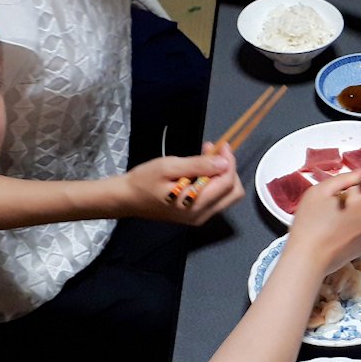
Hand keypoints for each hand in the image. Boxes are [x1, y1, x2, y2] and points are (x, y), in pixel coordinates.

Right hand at [118, 145, 243, 223]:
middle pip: (233, 192)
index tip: (222, 145)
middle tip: (214, 151)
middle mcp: (202, 215)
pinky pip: (215, 198)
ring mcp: (200, 217)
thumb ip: (198, 165)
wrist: (127, 199)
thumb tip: (224, 163)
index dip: (229, 161)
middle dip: (228, 169)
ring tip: (206, 156)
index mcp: (196, 204)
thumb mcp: (169, 167)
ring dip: (222, 174)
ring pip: (227, 195)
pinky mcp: (196, 215)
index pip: (227, 182)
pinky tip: (201, 169)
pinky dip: (214, 182)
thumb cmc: (144, 181)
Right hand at [287, 173, 360, 271]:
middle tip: (344, 194)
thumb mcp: (320, 192)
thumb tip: (359, 173)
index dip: (359, 178)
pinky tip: (343, 225)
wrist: (309, 258)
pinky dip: (360, 222)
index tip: (348, 182)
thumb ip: (342, 179)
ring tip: (341, 210)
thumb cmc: (310, 225)